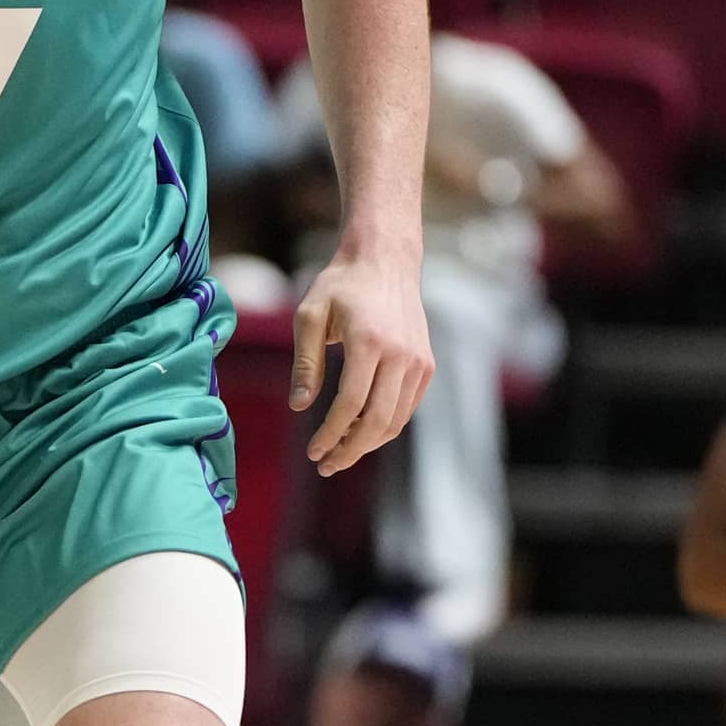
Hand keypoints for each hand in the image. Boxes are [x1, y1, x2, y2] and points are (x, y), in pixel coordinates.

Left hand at [289, 243, 432, 476]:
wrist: (385, 260)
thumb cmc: (341, 285)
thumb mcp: (310, 315)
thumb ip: (305, 363)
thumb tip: (299, 407)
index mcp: (370, 341)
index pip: (351, 404)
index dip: (331, 434)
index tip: (313, 451)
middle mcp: (401, 354)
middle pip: (378, 420)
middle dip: (350, 449)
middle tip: (325, 465)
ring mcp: (419, 361)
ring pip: (396, 420)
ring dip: (367, 443)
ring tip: (339, 452)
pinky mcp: (426, 365)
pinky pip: (406, 408)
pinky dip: (384, 426)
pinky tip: (359, 431)